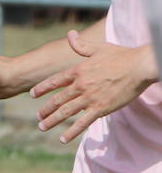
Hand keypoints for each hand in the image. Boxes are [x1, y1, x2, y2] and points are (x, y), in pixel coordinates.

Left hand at [29, 31, 153, 142]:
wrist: (140, 66)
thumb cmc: (121, 56)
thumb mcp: (98, 48)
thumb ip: (81, 45)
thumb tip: (70, 33)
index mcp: (77, 71)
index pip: (54, 82)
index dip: (41, 89)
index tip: (32, 95)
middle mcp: (80, 85)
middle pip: (57, 99)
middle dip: (45, 109)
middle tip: (37, 117)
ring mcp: (89, 98)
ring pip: (65, 112)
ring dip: (52, 121)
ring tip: (42, 127)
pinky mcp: (101, 108)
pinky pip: (82, 122)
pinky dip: (71, 131)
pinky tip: (63, 139)